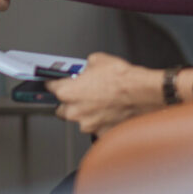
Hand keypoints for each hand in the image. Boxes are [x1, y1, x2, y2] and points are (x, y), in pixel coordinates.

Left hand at [48, 52, 164, 135]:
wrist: (142, 93)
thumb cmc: (121, 78)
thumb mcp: (97, 60)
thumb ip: (85, 67)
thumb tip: (86, 68)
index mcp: (68, 92)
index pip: (50, 88)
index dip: (52, 83)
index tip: (53, 83)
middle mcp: (75, 111)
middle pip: (61, 109)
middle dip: (68, 102)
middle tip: (78, 95)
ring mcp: (88, 125)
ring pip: (79, 120)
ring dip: (85, 113)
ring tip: (98, 103)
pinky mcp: (101, 133)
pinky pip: (96, 128)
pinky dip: (99, 121)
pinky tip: (108, 112)